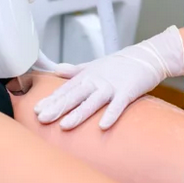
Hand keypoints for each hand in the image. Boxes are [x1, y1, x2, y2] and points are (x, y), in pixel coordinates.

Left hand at [35, 27, 183, 130]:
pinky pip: (118, 104)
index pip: (65, 90)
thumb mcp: (93, 66)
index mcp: (87, 77)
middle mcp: (96, 81)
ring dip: (78, 113)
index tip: (36, 110)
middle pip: (74, 96)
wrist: (146, 56)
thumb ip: (74, 71)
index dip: (51, 100)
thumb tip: (56, 69)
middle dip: (57, 108)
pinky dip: (111, 114)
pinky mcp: (127, 91)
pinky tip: (103, 126)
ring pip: (92, 101)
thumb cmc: (120, 64)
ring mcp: (111, 86)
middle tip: (42, 119)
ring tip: (65, 125)